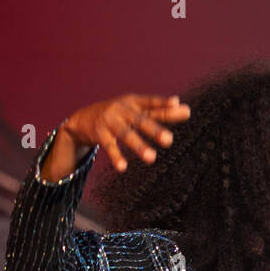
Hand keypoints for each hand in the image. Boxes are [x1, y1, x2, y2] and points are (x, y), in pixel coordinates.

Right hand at [62, 93, 191, 172]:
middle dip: (154, 130)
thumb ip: (161, 112)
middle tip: (169, 140)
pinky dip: (116, 157)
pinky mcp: (99, 133)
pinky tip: (123, 168)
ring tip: (152, 158)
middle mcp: (122, 109)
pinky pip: (109, 146)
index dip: (163, 103)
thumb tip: (186, 109)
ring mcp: (110, 121)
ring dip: (138, 146)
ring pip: (126, 134)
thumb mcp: (138, 111)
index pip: (151, 103)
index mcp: (134, 102)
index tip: (178, 105)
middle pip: (140, 120)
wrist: (83, 118)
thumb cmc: (119, 114)